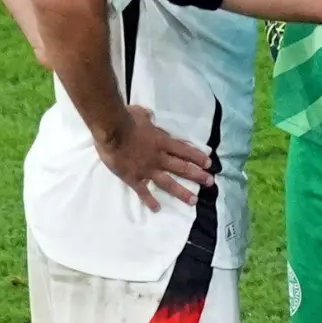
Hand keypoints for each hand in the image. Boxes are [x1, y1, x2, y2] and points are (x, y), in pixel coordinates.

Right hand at [95, 105, 213, 211]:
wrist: (111, 129)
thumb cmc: (126, 118)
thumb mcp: (142, 113)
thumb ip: (148, 117)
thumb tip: (150, 116)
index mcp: (162, 141)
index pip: (184, 151)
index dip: (198, 157)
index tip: (209, 164)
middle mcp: (159, 158)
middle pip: (182, 168)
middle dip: (197, 176)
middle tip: (210, 183)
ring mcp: (147, 169)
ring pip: (168, 183)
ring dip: (182, 192)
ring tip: (193, 200)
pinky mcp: (133, 178)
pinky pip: (143, 191)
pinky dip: (149, 200)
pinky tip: (157, 209)